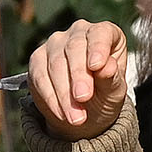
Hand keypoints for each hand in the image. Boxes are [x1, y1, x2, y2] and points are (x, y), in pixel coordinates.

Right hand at [25, 21, 130, 139]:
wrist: (86, 112)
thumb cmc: (105, 94)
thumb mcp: (114, 91)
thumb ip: (111, 78)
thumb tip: (107, 67)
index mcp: (105, 33)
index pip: (100, 34)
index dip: (98, 48)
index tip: (96, 66)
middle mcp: (79, 33)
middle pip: (75, 49)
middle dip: (78, 76)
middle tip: (83, 98)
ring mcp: (56, 44)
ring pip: (55, 64)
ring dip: (64, 93)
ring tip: (76, 117)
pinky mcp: (37, 59)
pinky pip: (40, 77)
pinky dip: (51, 98)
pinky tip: (62, 114)